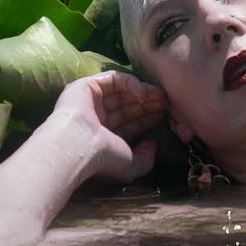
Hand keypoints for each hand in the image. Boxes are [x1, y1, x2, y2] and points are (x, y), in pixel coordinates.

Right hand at [51, 71, 167, 182]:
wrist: (79, 146)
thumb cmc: (103, 159)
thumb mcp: (131, 165)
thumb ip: (145, 159)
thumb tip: (152, 144)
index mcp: (103, 137)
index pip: (130, 123)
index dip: (148, 118)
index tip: (165, 115)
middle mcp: (96, 118)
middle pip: (127, 105)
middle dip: (148, 104)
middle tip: (166, 102)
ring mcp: (90, 101)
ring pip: (121, 91)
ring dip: (143, 92)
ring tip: (160, 96)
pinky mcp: (85, 86)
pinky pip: (113, 79)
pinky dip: (131, 83)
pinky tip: (144, 93)